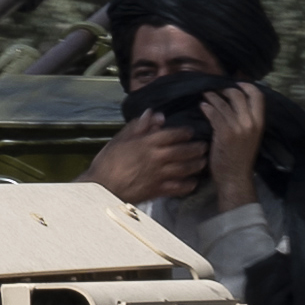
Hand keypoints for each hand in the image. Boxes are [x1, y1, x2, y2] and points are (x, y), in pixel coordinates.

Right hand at [84, 113, 207, 205]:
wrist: (101, 187)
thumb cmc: (107, 162)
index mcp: (148, 142)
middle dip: (197, 148)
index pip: (174, 134)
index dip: (185, 132)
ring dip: (197, 164)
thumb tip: (155, 114)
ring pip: (186, 168)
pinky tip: (192, 182)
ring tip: (202, 162)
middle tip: (204, 146)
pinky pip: (179, 187)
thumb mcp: (120, 139)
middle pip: (185, 151)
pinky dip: (189, 184)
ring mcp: (160, 175)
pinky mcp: (158, 190)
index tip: (190, 132)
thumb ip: (139, 126)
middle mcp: (157, 158)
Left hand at [202, 83, 266, 211]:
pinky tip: (202, 106)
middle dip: (225, 89)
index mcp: (259, 123)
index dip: (247, 86)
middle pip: (238, 95)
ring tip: (205, 94)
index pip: (258, 95)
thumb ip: (246, 120)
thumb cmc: (241, 158)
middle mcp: (250, 123)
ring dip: (212, 96)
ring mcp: (237, 127)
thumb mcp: (251, 136)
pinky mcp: (223, 133)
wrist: (235, 177)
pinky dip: (206, 107)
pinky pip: (213, 114)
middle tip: (216, 90)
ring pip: (223, 103)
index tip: (237, 84)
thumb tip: (237, 103)